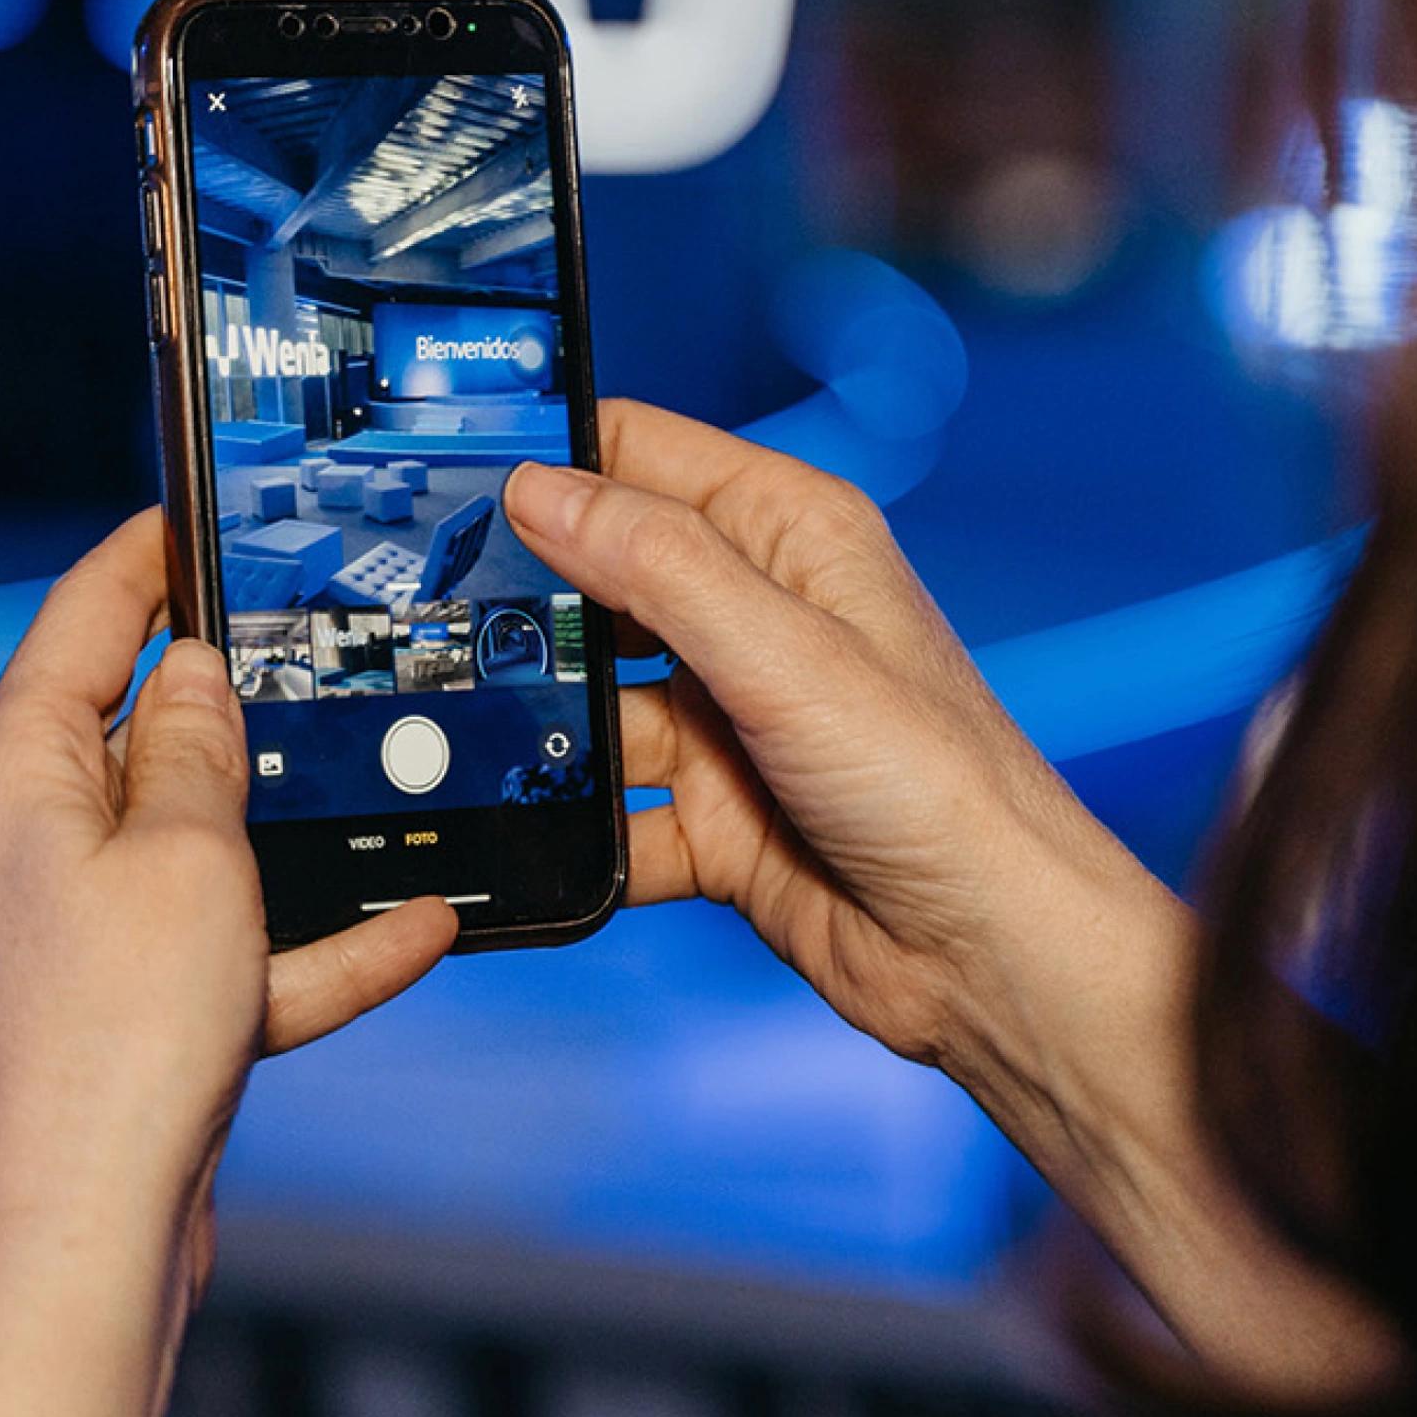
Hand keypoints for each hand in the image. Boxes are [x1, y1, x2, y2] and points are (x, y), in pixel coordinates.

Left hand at [0, 511, 456, 1302]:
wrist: (84, 1242)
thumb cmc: (116, 1040)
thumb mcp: (186, 851)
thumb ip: (194, 742)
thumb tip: (186, 666)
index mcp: (13, 775)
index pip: (81, 619)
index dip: (147, 553)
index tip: (203, 508)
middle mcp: (24, 840)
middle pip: (137, 728)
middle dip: (233, 696)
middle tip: (318, 638)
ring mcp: (70, 928)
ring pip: (194, 841)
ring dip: (292, 831)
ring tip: (387, 792)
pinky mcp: (116, 1004)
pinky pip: (225, 946)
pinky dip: (309, 943)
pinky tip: (419, 934)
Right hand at [504, 401, 1154, 1077]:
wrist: (990, 958)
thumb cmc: (940, 785)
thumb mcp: (786, 654)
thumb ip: (659, 567)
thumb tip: (543, 488)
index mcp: (787, 537)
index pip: (643, 458)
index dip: (552, 459)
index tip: (451, 475)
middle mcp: (753, 619)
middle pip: (598, 582)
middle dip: (522, 602)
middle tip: (425, 613)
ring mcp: (728, 723)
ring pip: (591, 704)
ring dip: (539, 725)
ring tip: (456, 730)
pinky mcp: (712, 818)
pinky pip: (608, 812)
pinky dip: (568, 828)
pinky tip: (523, 833)